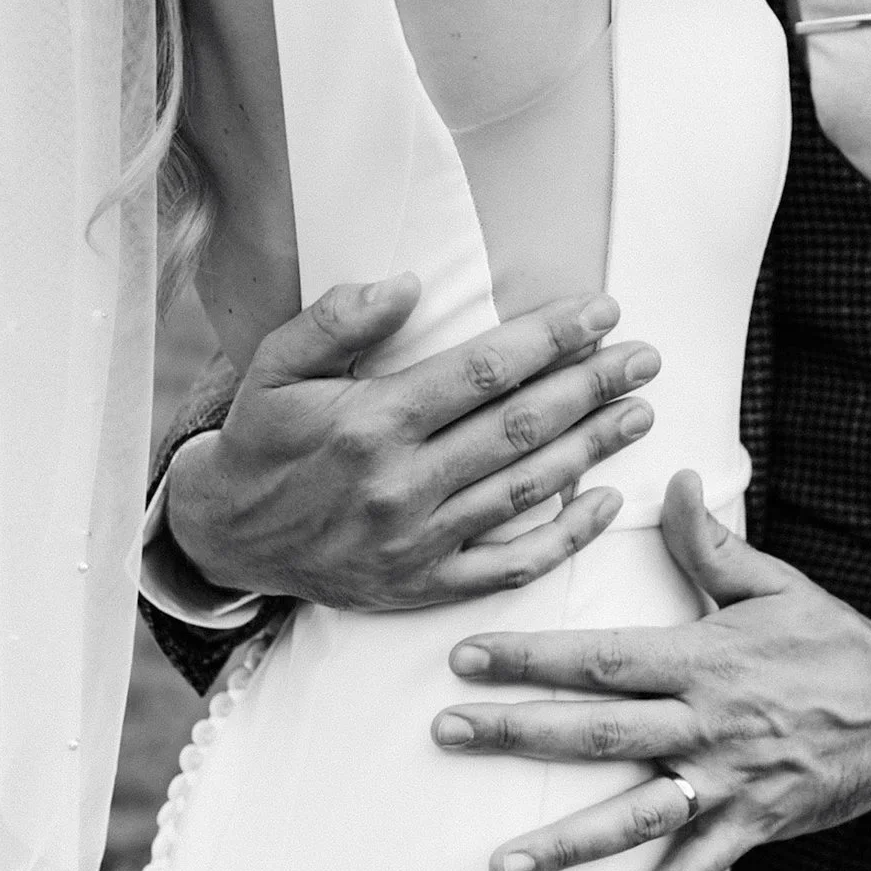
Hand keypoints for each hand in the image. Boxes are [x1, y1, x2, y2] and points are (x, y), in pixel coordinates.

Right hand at [166, 276, 661, 609]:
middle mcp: (401, 484)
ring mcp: (417, 541)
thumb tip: (408, 284)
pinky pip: (510, 566)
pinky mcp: (423, 586)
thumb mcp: (275, 366)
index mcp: (371, 422)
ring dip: (593, 449)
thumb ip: (337, 320)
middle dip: (592, 386)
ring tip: (640, 412)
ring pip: (526, 490)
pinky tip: (607, 502)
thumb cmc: (260, 437)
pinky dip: (565, 539)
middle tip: (646, 358)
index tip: (603, 311)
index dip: (551, 339)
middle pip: (520, 427)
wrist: (224, 538)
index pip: (483, 372)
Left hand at [432, 471, 870, 870]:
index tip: (465, 658)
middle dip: (517, 733)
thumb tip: (676, 477)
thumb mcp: (774, 583)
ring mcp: (727, 782)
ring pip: (633, 816)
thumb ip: (710, 542)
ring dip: (564, 843)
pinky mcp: (752, 827)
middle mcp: (705, 724)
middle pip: (597, 732)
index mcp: (702, 660)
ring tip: (499, 866)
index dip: (530, 657)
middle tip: (447, 736)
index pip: (600, 658)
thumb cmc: (835, 640)